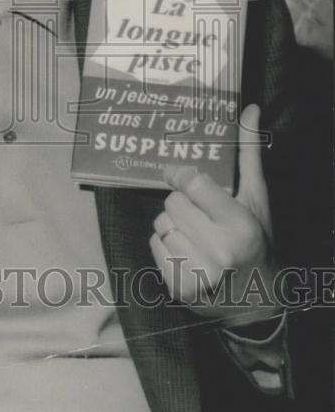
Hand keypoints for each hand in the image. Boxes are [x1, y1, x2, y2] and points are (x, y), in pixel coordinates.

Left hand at [149, 104, 279, 327]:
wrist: (258, 303)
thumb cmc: (257, 243)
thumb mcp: (257, 199)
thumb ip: (249, 153)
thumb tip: (249, 108)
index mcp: (239, 226)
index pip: (192, 184)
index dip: (181, 175)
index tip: (180, 174)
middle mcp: (219, 252)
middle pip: (172, 203)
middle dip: (183, 204)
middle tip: (203, 215)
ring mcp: (198, 274)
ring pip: (161, 224)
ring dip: (174, 225)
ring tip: (198, 235)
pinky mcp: (179, 288)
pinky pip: (154, 246)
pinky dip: (165, 245)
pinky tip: (189, 252)